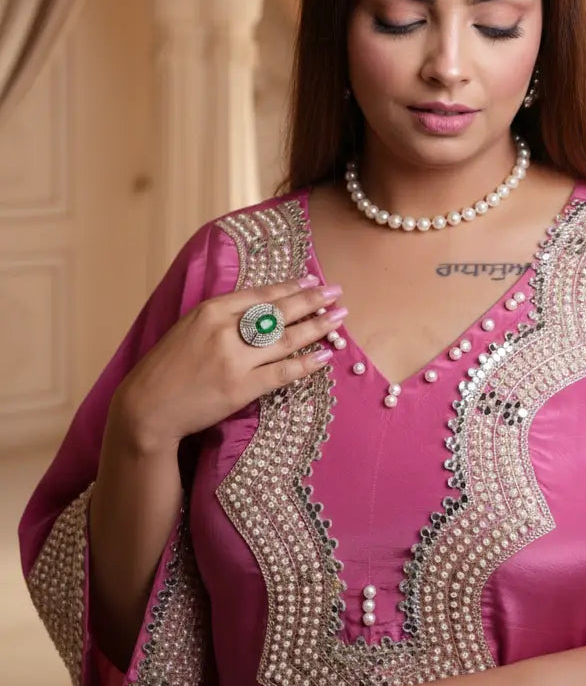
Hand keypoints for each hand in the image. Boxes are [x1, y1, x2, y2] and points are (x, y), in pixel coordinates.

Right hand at [111, 276, 343, 452]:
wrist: (146, 407)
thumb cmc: (166, 366)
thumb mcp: (189, 326)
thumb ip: (222, 315)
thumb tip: (260, 306)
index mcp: (211, 310)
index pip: (261, 294)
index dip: (291, 286)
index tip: (313, 279)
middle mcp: (225, 330)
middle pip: (280, 311)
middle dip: (312, 300)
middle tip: (337, 292)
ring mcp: (235, 360)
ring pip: (286, 339)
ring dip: (317, 327)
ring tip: (339, 319)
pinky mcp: (241, 388)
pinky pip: (283, 372)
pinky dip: (306, 363)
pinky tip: (324, 356)